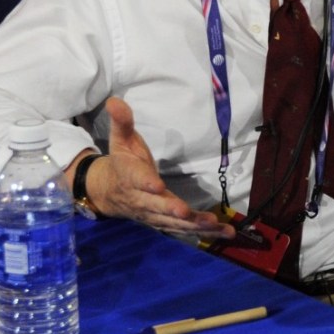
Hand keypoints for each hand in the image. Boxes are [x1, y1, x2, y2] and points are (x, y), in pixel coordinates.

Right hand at [81, 98, 233, 239]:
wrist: (109, 193)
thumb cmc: (121, 161)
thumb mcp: (120, 139)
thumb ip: (122, 121)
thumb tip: (115, 100)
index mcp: (130, 176)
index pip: (137, 179)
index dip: (147, 183)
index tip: (157, 185)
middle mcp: (142, 199)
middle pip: (156, 206)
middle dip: (171, 209)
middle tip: (185, 212)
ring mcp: (154, 214)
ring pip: (173, 223)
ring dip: (194, 225)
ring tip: (215, 225)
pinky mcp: (165, 222)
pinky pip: (183, 230)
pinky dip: (203, 233)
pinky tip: (224, 232)